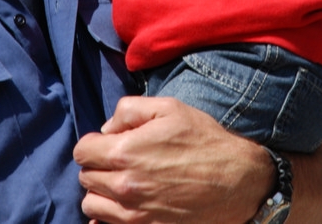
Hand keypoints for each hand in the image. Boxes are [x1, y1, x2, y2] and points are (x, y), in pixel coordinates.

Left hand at [73, 96, 269, 223]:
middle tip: (120, 161)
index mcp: (126, 152)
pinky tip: (127, 204)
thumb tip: (107, 128)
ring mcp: (134, 214)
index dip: (94, 143)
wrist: (239, 181)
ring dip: (101, 193)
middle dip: (98, 166)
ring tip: (123, 183)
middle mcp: (125, 186)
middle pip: (85, 178)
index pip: (82, 151)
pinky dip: (109, 217)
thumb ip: (129, 110)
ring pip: (92, 205)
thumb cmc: (205, 141)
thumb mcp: (170, 108)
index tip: (108, 143)